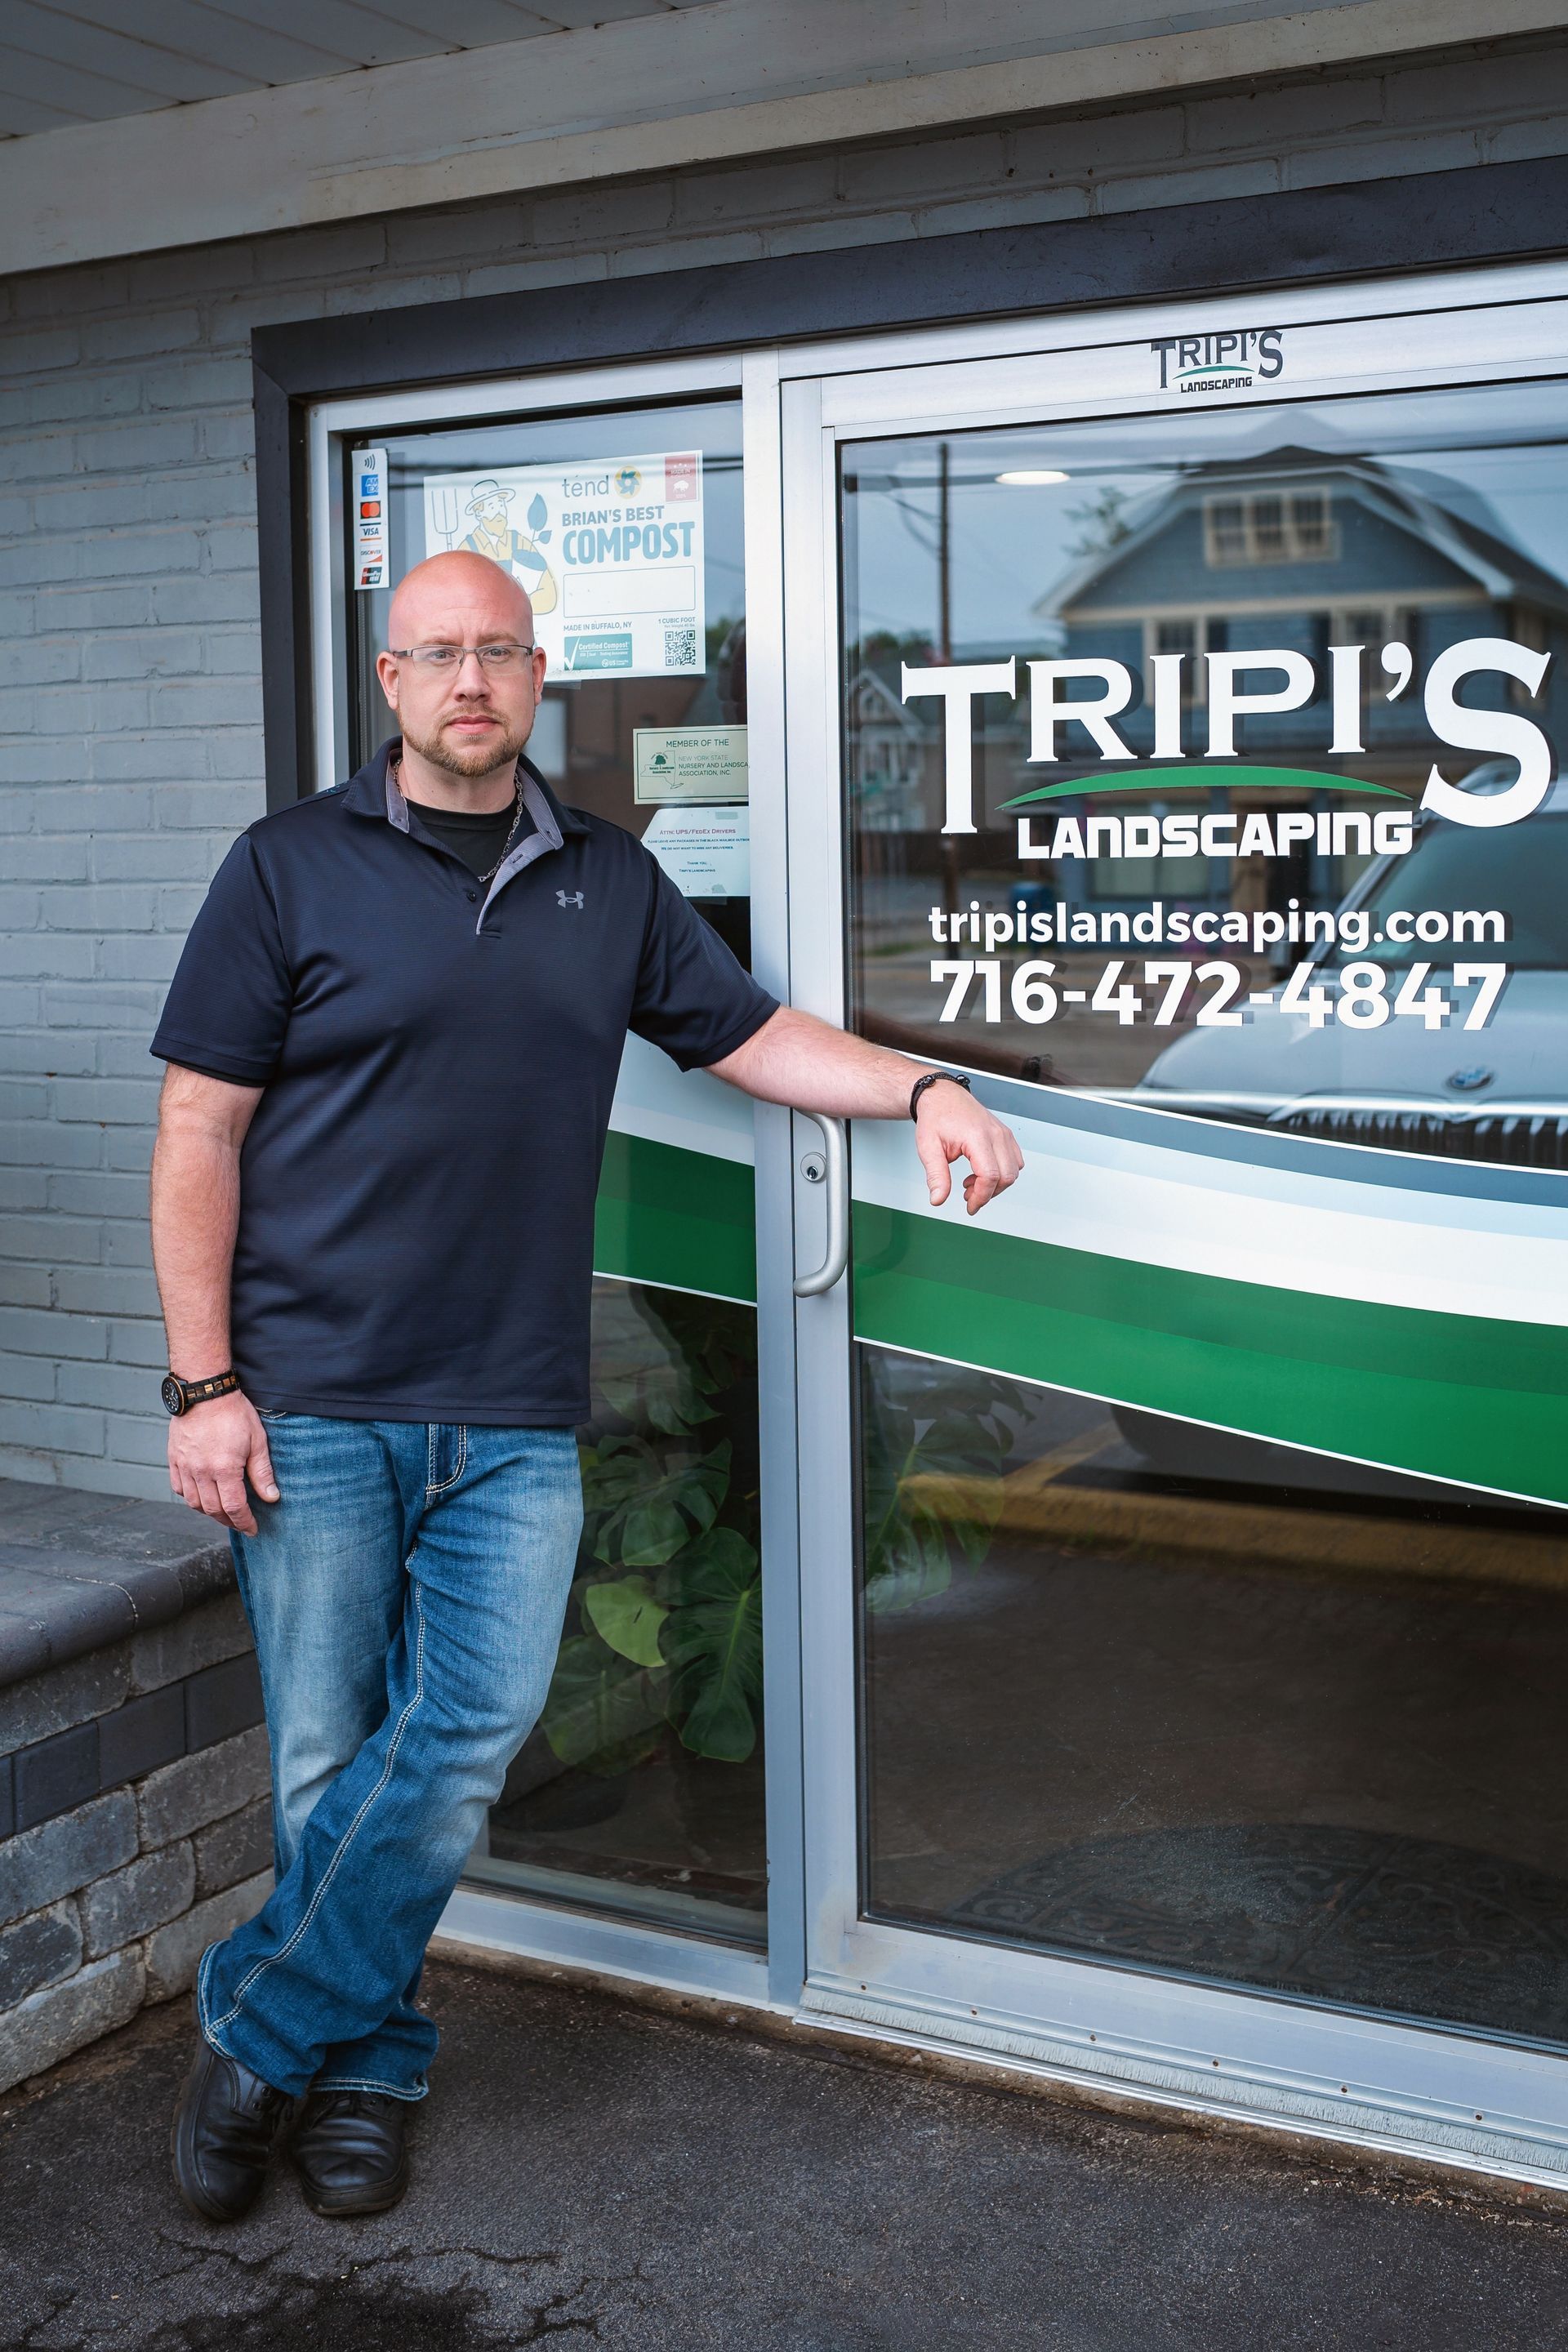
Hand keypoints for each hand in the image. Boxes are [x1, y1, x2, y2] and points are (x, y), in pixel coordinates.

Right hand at [168, 1391, 279, 1534]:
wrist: (204, 1391)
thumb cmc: (233, 1413)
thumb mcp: (257, 1441)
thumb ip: (262, 1472)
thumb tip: (271, 1497)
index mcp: (224, 1469)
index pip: (234, 1508)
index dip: (244, 1523)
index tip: (252, 1529)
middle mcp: (201, 1472)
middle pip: (213, 1510)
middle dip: (229, 1521)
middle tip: (240, 1523)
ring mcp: (185, 1466)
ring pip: (194, 1503)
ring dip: (209, 1512)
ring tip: (223, 1512)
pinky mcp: (174, 1459)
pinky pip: (179, 1488)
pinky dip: (190, 1497)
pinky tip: (201, 1496)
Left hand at [914, 1083, 1024, 1214]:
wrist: (942, 1096)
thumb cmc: (936, 1117)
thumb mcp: (928, 1148)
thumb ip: (936, 1176)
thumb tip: (938, 1199)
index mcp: (977, 1136)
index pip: (990, 1175)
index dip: (981, 1196)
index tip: (970, 1206)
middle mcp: (995, 1134)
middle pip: (1007, 1176)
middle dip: (989, 1193)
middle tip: (968, 1197)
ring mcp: (1003, 1133)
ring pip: (1014, 1170)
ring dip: (996, 1184)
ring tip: (972, 1183)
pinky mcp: (1005, 1135)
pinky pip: (1014, 1161)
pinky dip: (1002, 1173)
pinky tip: (981, 1172)